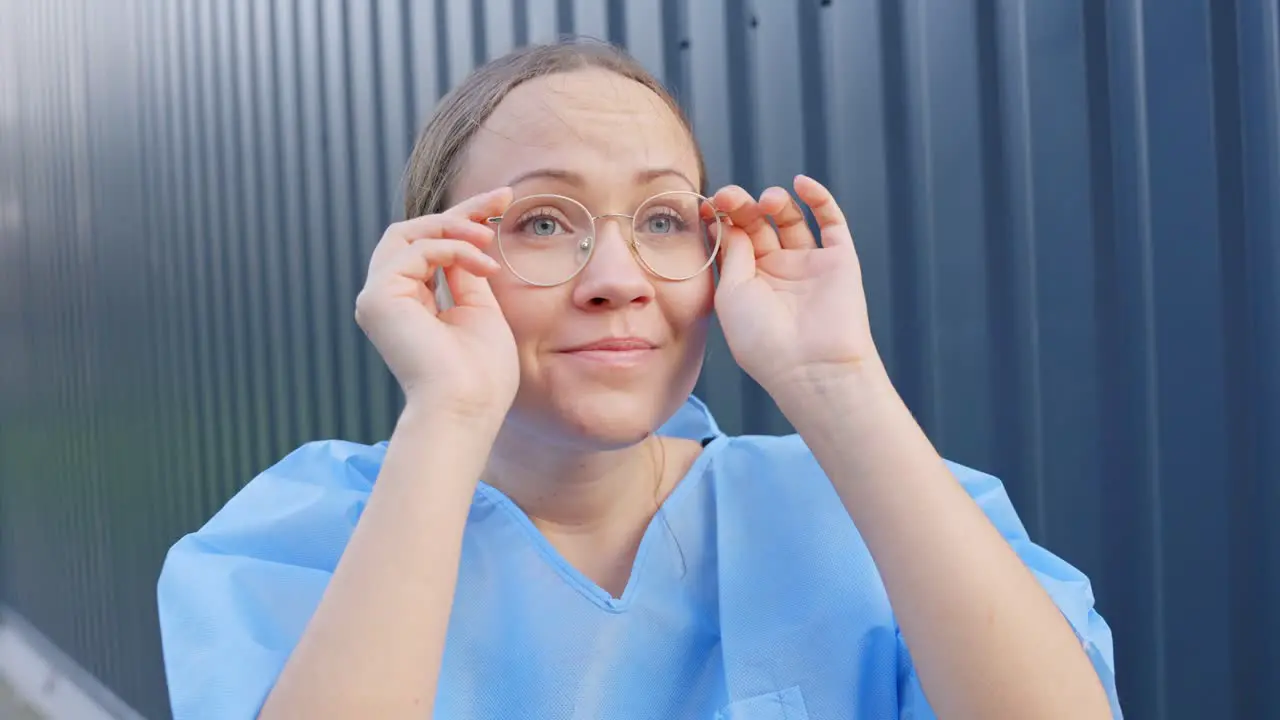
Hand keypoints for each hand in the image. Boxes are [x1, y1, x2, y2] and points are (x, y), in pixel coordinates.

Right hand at [355, 187, 518, 421]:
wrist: (468, 408)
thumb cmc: (481, 375)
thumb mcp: (479, 310)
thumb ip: (466, 274)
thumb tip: (467, 239)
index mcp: (410, 303)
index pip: (430, 246)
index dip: (464, 219)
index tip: (502, 201)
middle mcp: (388, 298)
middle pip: (414, 231)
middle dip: (460, 211)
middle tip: (501, 198)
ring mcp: (378, 298)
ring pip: (408, 232)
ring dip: (455, 228)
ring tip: (489, 243)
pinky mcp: (378, 298)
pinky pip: (415, 250)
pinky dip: (452, 248)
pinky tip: (482, 267)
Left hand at [712, 175, 879, 396]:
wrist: (811, 366)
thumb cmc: (762, 339)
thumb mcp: (731, 294)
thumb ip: (732, 253)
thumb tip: (730, 221)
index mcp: (746, 284)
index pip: (732, 240)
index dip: (721, 219)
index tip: (710, 205)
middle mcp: (776, 272)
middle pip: (757, 225)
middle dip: (743, 206)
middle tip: (731, 196)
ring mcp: (808, 266)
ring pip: (791, 220)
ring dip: (776, 202)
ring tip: (768, 200)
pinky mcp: (839, 261)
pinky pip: (831, 222)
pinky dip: (819, 198)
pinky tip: (802, 183)